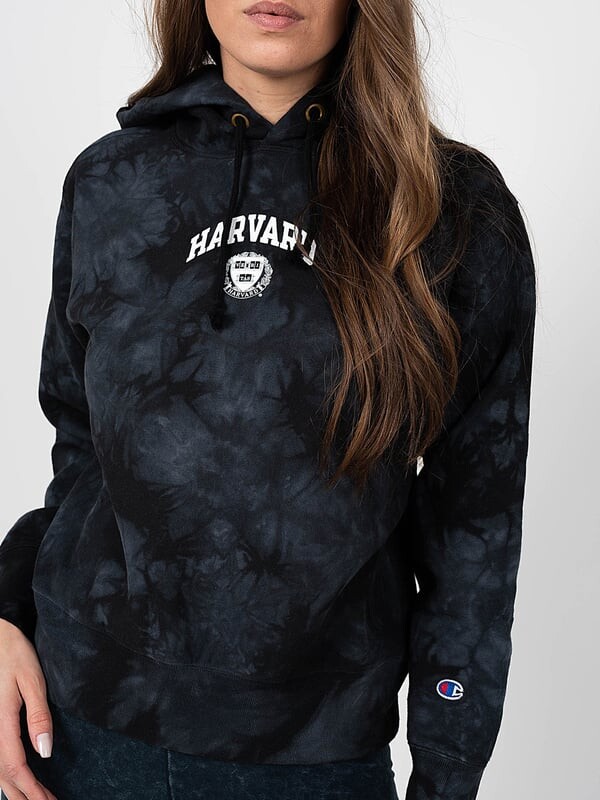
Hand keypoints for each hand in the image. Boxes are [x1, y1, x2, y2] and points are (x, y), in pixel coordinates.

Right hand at [0, 619, 56, 799]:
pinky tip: (21, 781)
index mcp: (0, 723)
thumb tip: (45, 753)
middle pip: (4, 776)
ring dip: (17, 789)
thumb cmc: (15, 655)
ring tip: (39, 799)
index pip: (15, 767)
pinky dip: (8, 776)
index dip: (32, 790)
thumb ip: (39, 716)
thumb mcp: (32, 681)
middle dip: (26, 796)